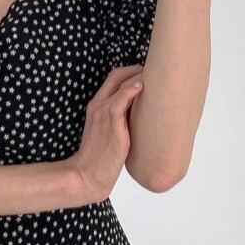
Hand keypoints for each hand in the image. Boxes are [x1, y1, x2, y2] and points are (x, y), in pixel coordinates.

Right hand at [70, 64, 144, 202]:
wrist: (88, 175)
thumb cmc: (100, 158)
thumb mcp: (108, 133)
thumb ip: (120, 120)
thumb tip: (140, 116)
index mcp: (96, 106)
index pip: (112, 78)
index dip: (130, 71)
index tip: (146, 73)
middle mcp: (98, 106)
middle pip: (117, 75)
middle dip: (137, 69)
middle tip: (156, 71)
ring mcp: (103, 113)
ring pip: (121, 84)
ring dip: (139, 76)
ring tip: (157, 77)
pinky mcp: (111, 123)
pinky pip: (120, 100)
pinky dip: (132, 90)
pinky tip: (143, 86)